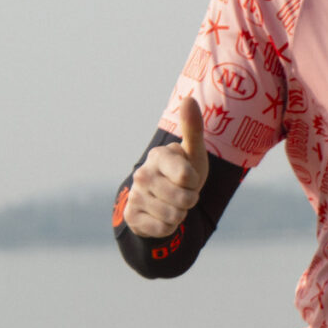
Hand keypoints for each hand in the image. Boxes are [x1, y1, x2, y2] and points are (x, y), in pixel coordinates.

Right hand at [123, 97, 209, 238]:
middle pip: (183, 199)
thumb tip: (188, 98)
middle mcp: (142, 174)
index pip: (186, 176)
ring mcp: (135, 195)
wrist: (164, 200)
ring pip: (174, 216)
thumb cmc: (184, 173)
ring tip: (174, 204)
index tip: (189, 178)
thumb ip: (192, 128)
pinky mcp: (132, 216)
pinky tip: (162, 217)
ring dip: (180, 214)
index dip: (195, 182)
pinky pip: (162, 229)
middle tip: (184, 194)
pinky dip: (169, 227)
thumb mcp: (193, 154)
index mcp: (159, 156)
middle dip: (190, 200)